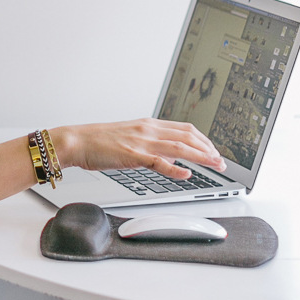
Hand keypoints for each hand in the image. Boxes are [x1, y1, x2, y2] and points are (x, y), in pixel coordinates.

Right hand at [62, 117, 225, 178]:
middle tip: (222, 162)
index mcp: (148, 124)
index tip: (215, 151)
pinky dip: (175, 169)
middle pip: (188, 136)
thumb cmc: (100, 142)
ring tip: (215, 165)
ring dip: (201, 156)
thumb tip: (170, 155)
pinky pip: (158, 162)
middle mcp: (148, 129)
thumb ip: (151, 144)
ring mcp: (141, 141)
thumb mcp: (130, 138)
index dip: (204, 140)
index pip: (185, 128)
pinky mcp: (132, 155)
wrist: (77, 141)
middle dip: (209, 149)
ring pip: (179, 147)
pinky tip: (187, 175)